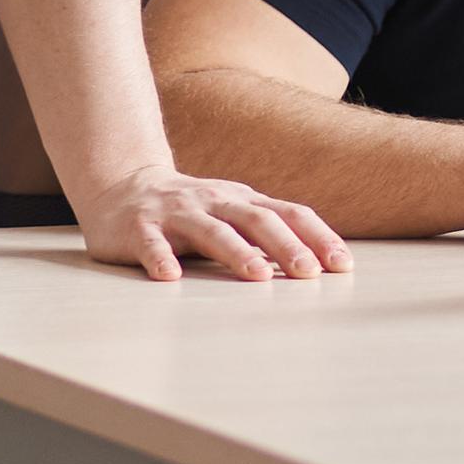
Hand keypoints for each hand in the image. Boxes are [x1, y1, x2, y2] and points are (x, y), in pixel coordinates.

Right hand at [78, 166, 351, 282]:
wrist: (121, 185)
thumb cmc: (190, 211)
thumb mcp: (232, 214)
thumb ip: (267, 234)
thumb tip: (318, 265)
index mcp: (241, 200)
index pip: (288, 214)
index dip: (317, 237)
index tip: (342, 264)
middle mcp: (214, 201)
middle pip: (256, 220)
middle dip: (286, 246)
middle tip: (309, 273)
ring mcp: (176, 212)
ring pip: (211, 230)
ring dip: (237, 252)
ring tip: (258, 276)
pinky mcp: (139, 227)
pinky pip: (152, 243)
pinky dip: (161, 258)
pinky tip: (170, 277)